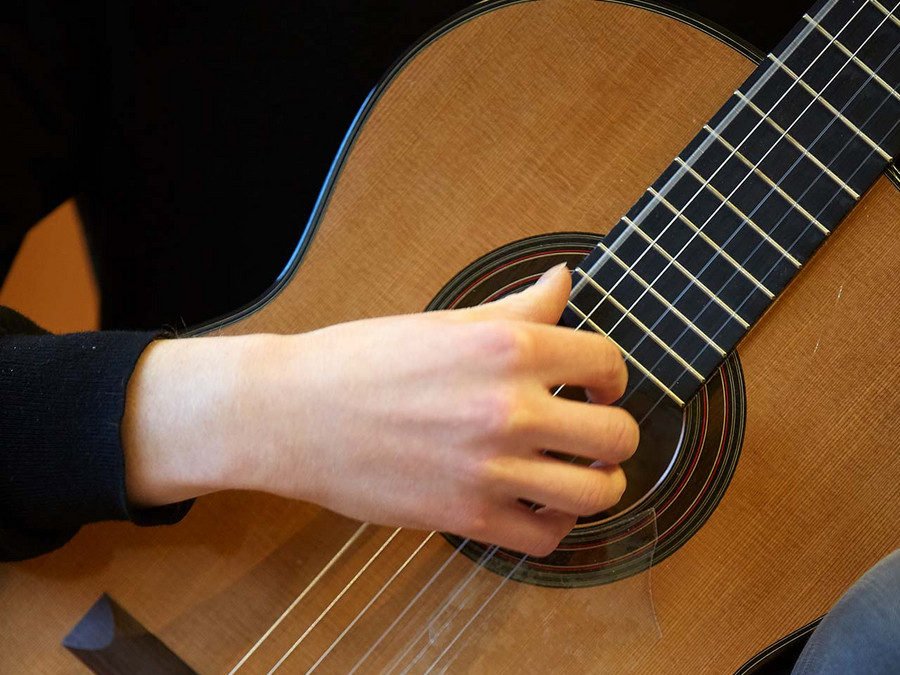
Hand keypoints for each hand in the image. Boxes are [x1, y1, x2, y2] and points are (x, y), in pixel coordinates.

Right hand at [123, 264, 637, 555]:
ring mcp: (490, 468)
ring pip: (596, 494)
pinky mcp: (466, 517)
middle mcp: (509, 408)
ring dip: (599, 485)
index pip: (608, 364)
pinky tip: (540, 505)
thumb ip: (518, 307)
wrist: (293, 413)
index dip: (610, 377)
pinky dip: (556, 525)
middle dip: (614, 434)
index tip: (595, 386)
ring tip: (577, 473)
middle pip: (618, 436)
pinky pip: (546, 537)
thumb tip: (563, 279)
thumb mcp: (446, 322)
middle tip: (590, 432)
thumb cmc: (362, 361)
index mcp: (508, 348)